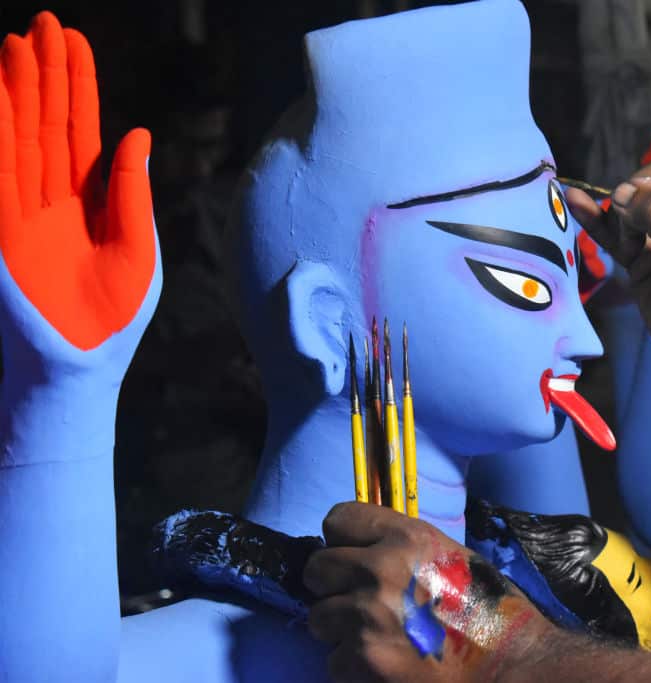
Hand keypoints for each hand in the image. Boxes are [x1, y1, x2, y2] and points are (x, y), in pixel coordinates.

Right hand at [0, 13, 158, 385]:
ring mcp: (22, 212)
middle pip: (48, 124)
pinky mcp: (1, 231)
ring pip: (18, 139)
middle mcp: (54, 200)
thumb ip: (131, 192)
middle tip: (44, 25)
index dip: (78, 88)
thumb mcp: (137, 249)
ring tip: (17, 44)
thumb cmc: (115, 318)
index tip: (74, 43)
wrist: (79, 367)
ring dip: (16, 93)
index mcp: (92, 204)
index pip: (83, 133)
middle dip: (45, 76)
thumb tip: (138, 134)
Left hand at [304, 503, 549, 682]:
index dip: (342, 541)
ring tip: (378, 637)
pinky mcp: (364, 659)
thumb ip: (401, 549)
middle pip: (317, 568)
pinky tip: (386, 665)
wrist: (509, 664)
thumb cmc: (486, 610)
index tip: (354, 557)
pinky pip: (333, 661)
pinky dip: (354, 668)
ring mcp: (368, 616)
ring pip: (318, 618)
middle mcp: (381, 569)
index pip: (337, 519)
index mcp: (406, 537)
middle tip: (361, 602)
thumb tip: (360, 551)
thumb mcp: (447, 556)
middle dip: (333, 587)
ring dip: (341, 631)